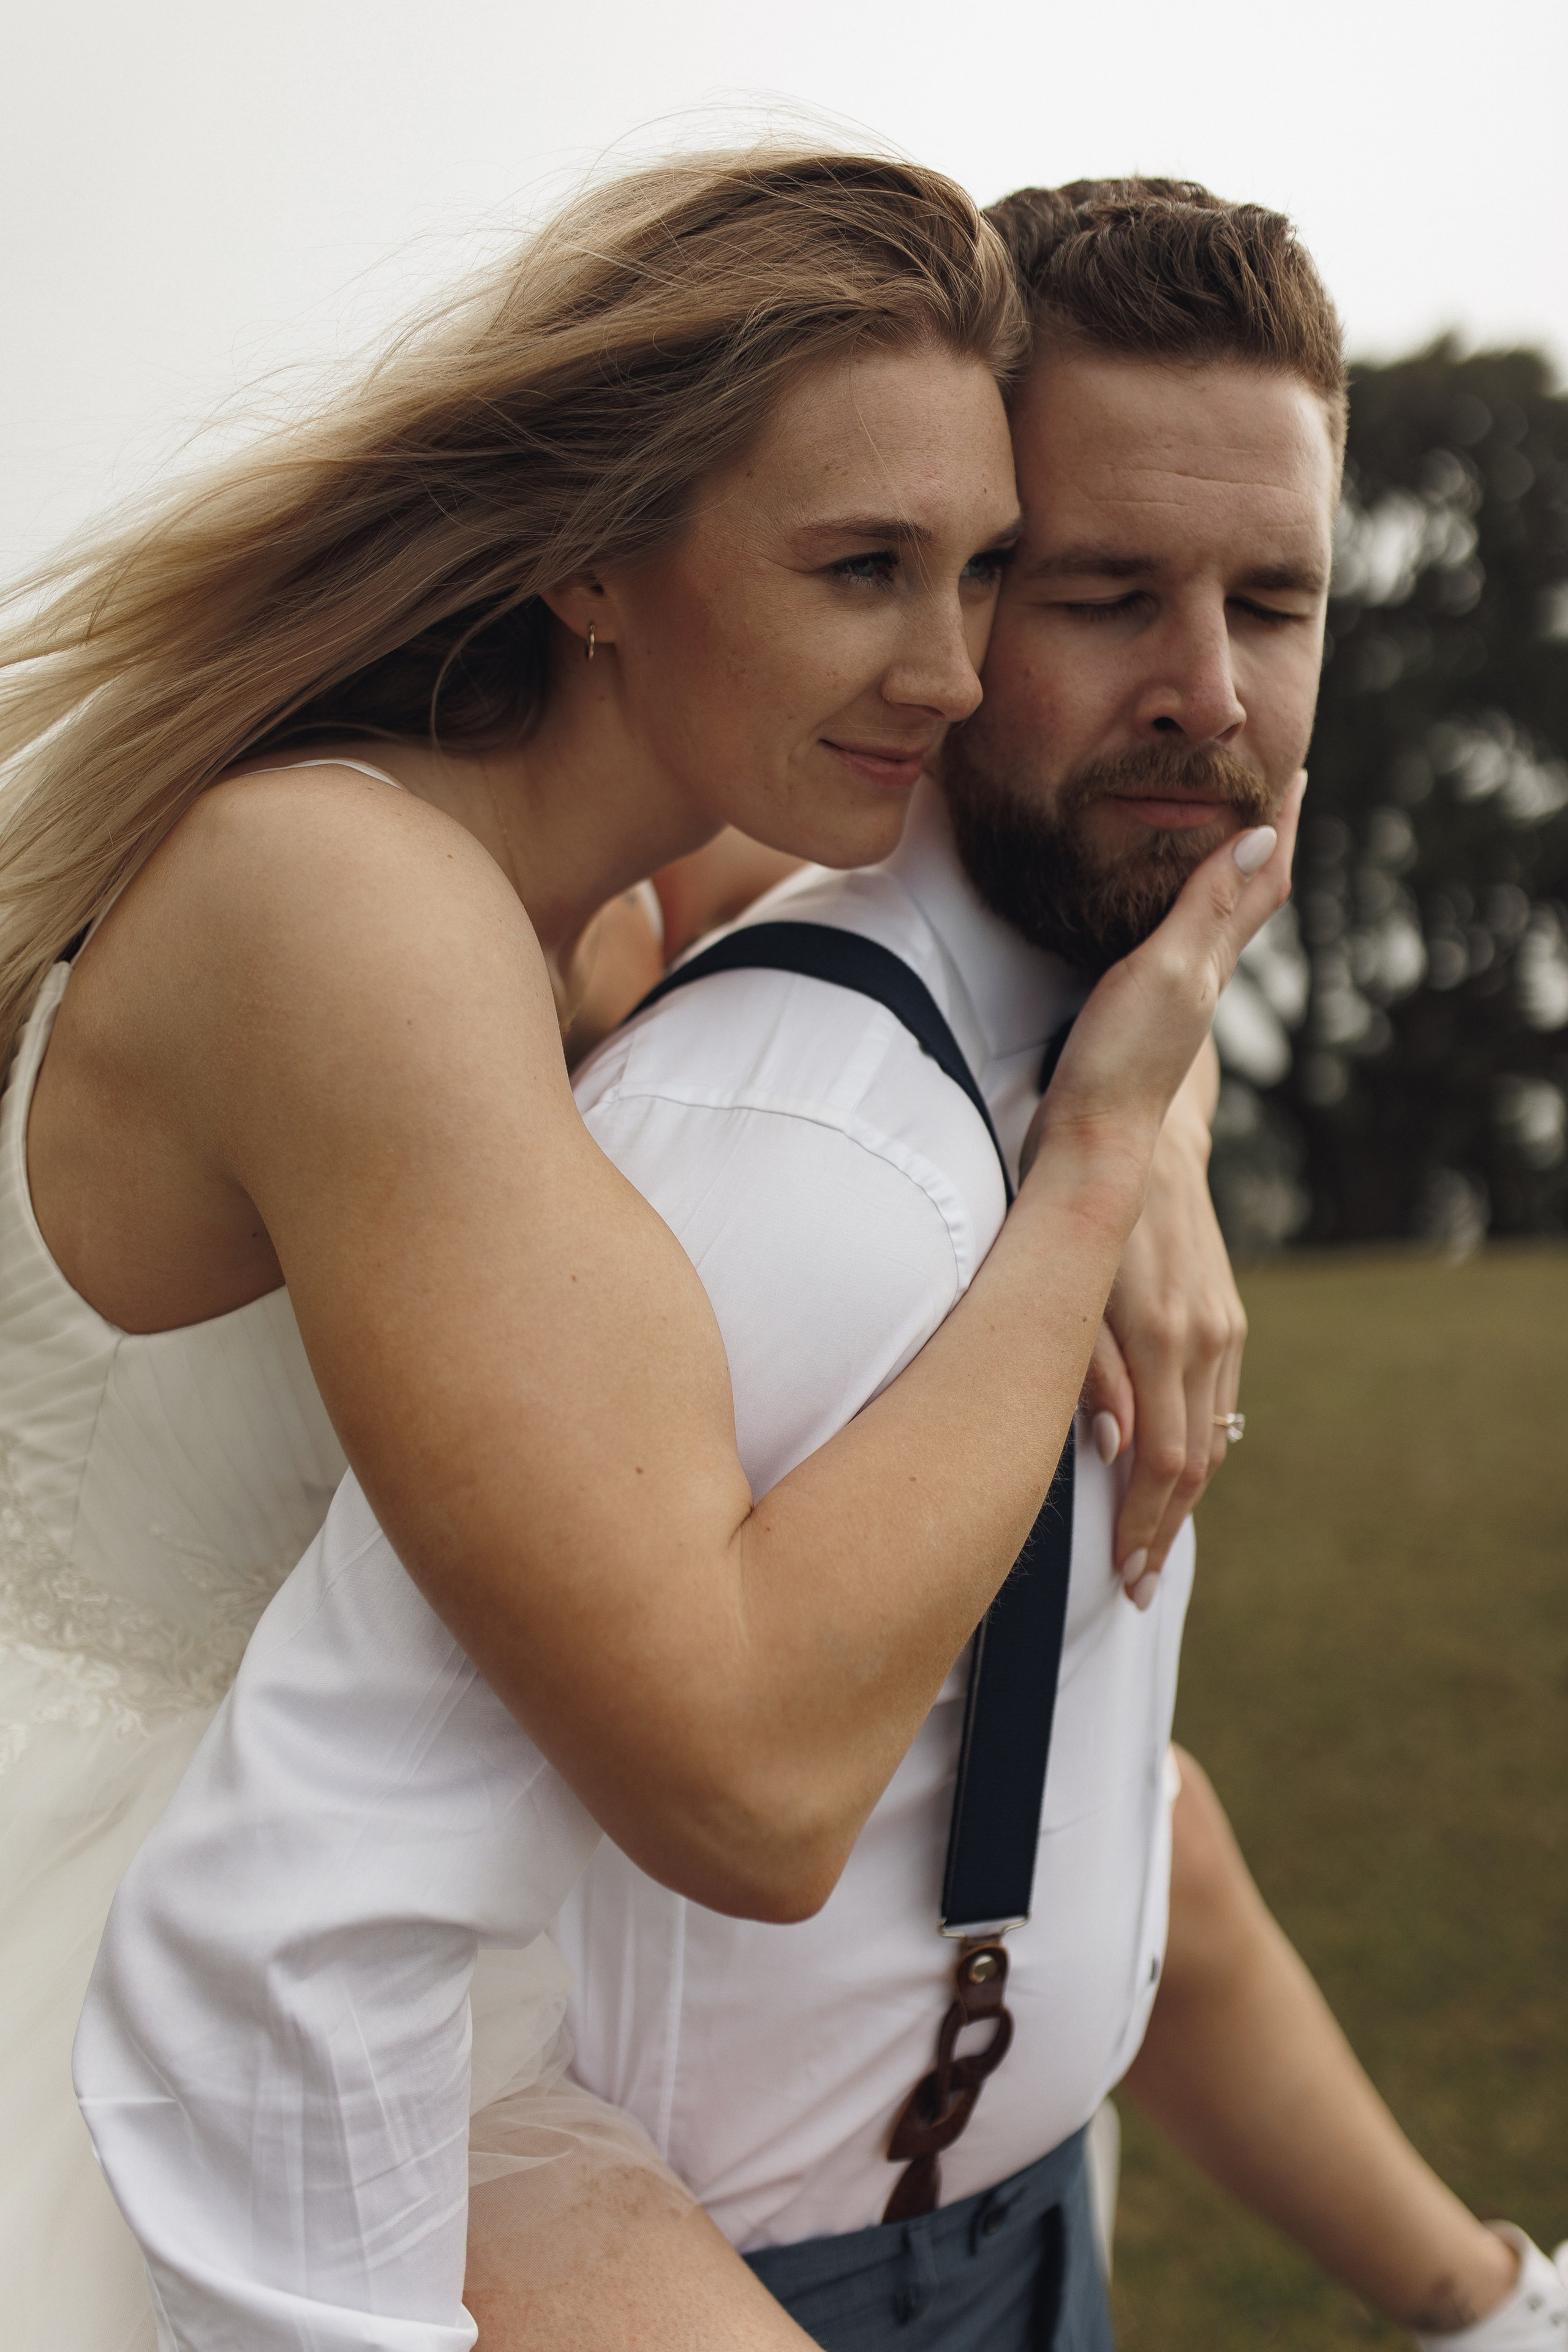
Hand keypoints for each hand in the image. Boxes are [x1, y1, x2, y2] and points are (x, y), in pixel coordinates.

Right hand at [1019, 774, 1304, 1194]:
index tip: (1295, 772)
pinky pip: (1169, 945)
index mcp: (1212, 960)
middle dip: (1260, 842)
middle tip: (1265, 791)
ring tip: (1213, 833)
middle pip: (1246, 898)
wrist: (1087, 1141)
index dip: (1282, 825)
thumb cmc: (1122, 1060)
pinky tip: (1151, 910)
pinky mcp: (1134, 1017)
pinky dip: (1176, 910)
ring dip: (1220, 874)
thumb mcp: (1166, 969)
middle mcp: (1201, 978)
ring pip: (1209, 922)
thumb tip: (1260, 838)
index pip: (1263, 879)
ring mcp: (1169, 1001)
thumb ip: (1204, 906)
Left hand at [1080, 1044, 1245, 1603]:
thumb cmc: (1073, 1204)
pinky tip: (1173, 1479)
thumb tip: (1115, 1451)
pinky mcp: (1227, 1315)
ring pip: (1213, 1439)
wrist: (1140, 1136)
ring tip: (1150, 1548)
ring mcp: (1223, 1327)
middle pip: (1195, 1465)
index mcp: (1160, 1336)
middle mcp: (1203, 1337)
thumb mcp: (1064, 1281)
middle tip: (1136, 1586)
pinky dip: (1198, 1450)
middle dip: (1164, 1532)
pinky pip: (1219, 1404)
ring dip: (1184, 1501)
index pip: (1163, 1464)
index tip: (1124, 1577)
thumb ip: (1090, 1367)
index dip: (1145, 1528)